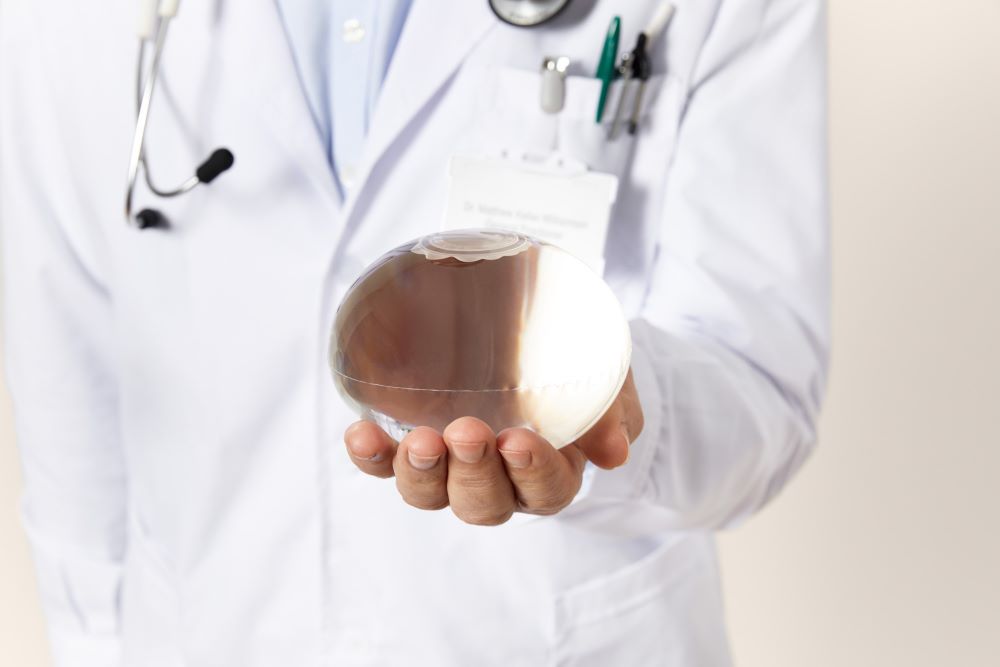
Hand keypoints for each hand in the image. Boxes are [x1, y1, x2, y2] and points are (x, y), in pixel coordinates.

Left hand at [343, 370, 643, 524]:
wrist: (528, 311)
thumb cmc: (571, 352)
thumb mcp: (603, 371)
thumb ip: (612, 409)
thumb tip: (613, 453)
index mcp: (551, 469)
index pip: (546, 491)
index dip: (533, 475)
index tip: (519, 441)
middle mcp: (497, 477)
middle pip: (484, 505)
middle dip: (474, 476)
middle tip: (467, 433)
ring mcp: (449, 464)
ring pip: (430, 495)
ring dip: (421, 475)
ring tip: (418, 441)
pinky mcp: (409, 440)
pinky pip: (383, 462)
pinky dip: (372, 456)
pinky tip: (360, 433)